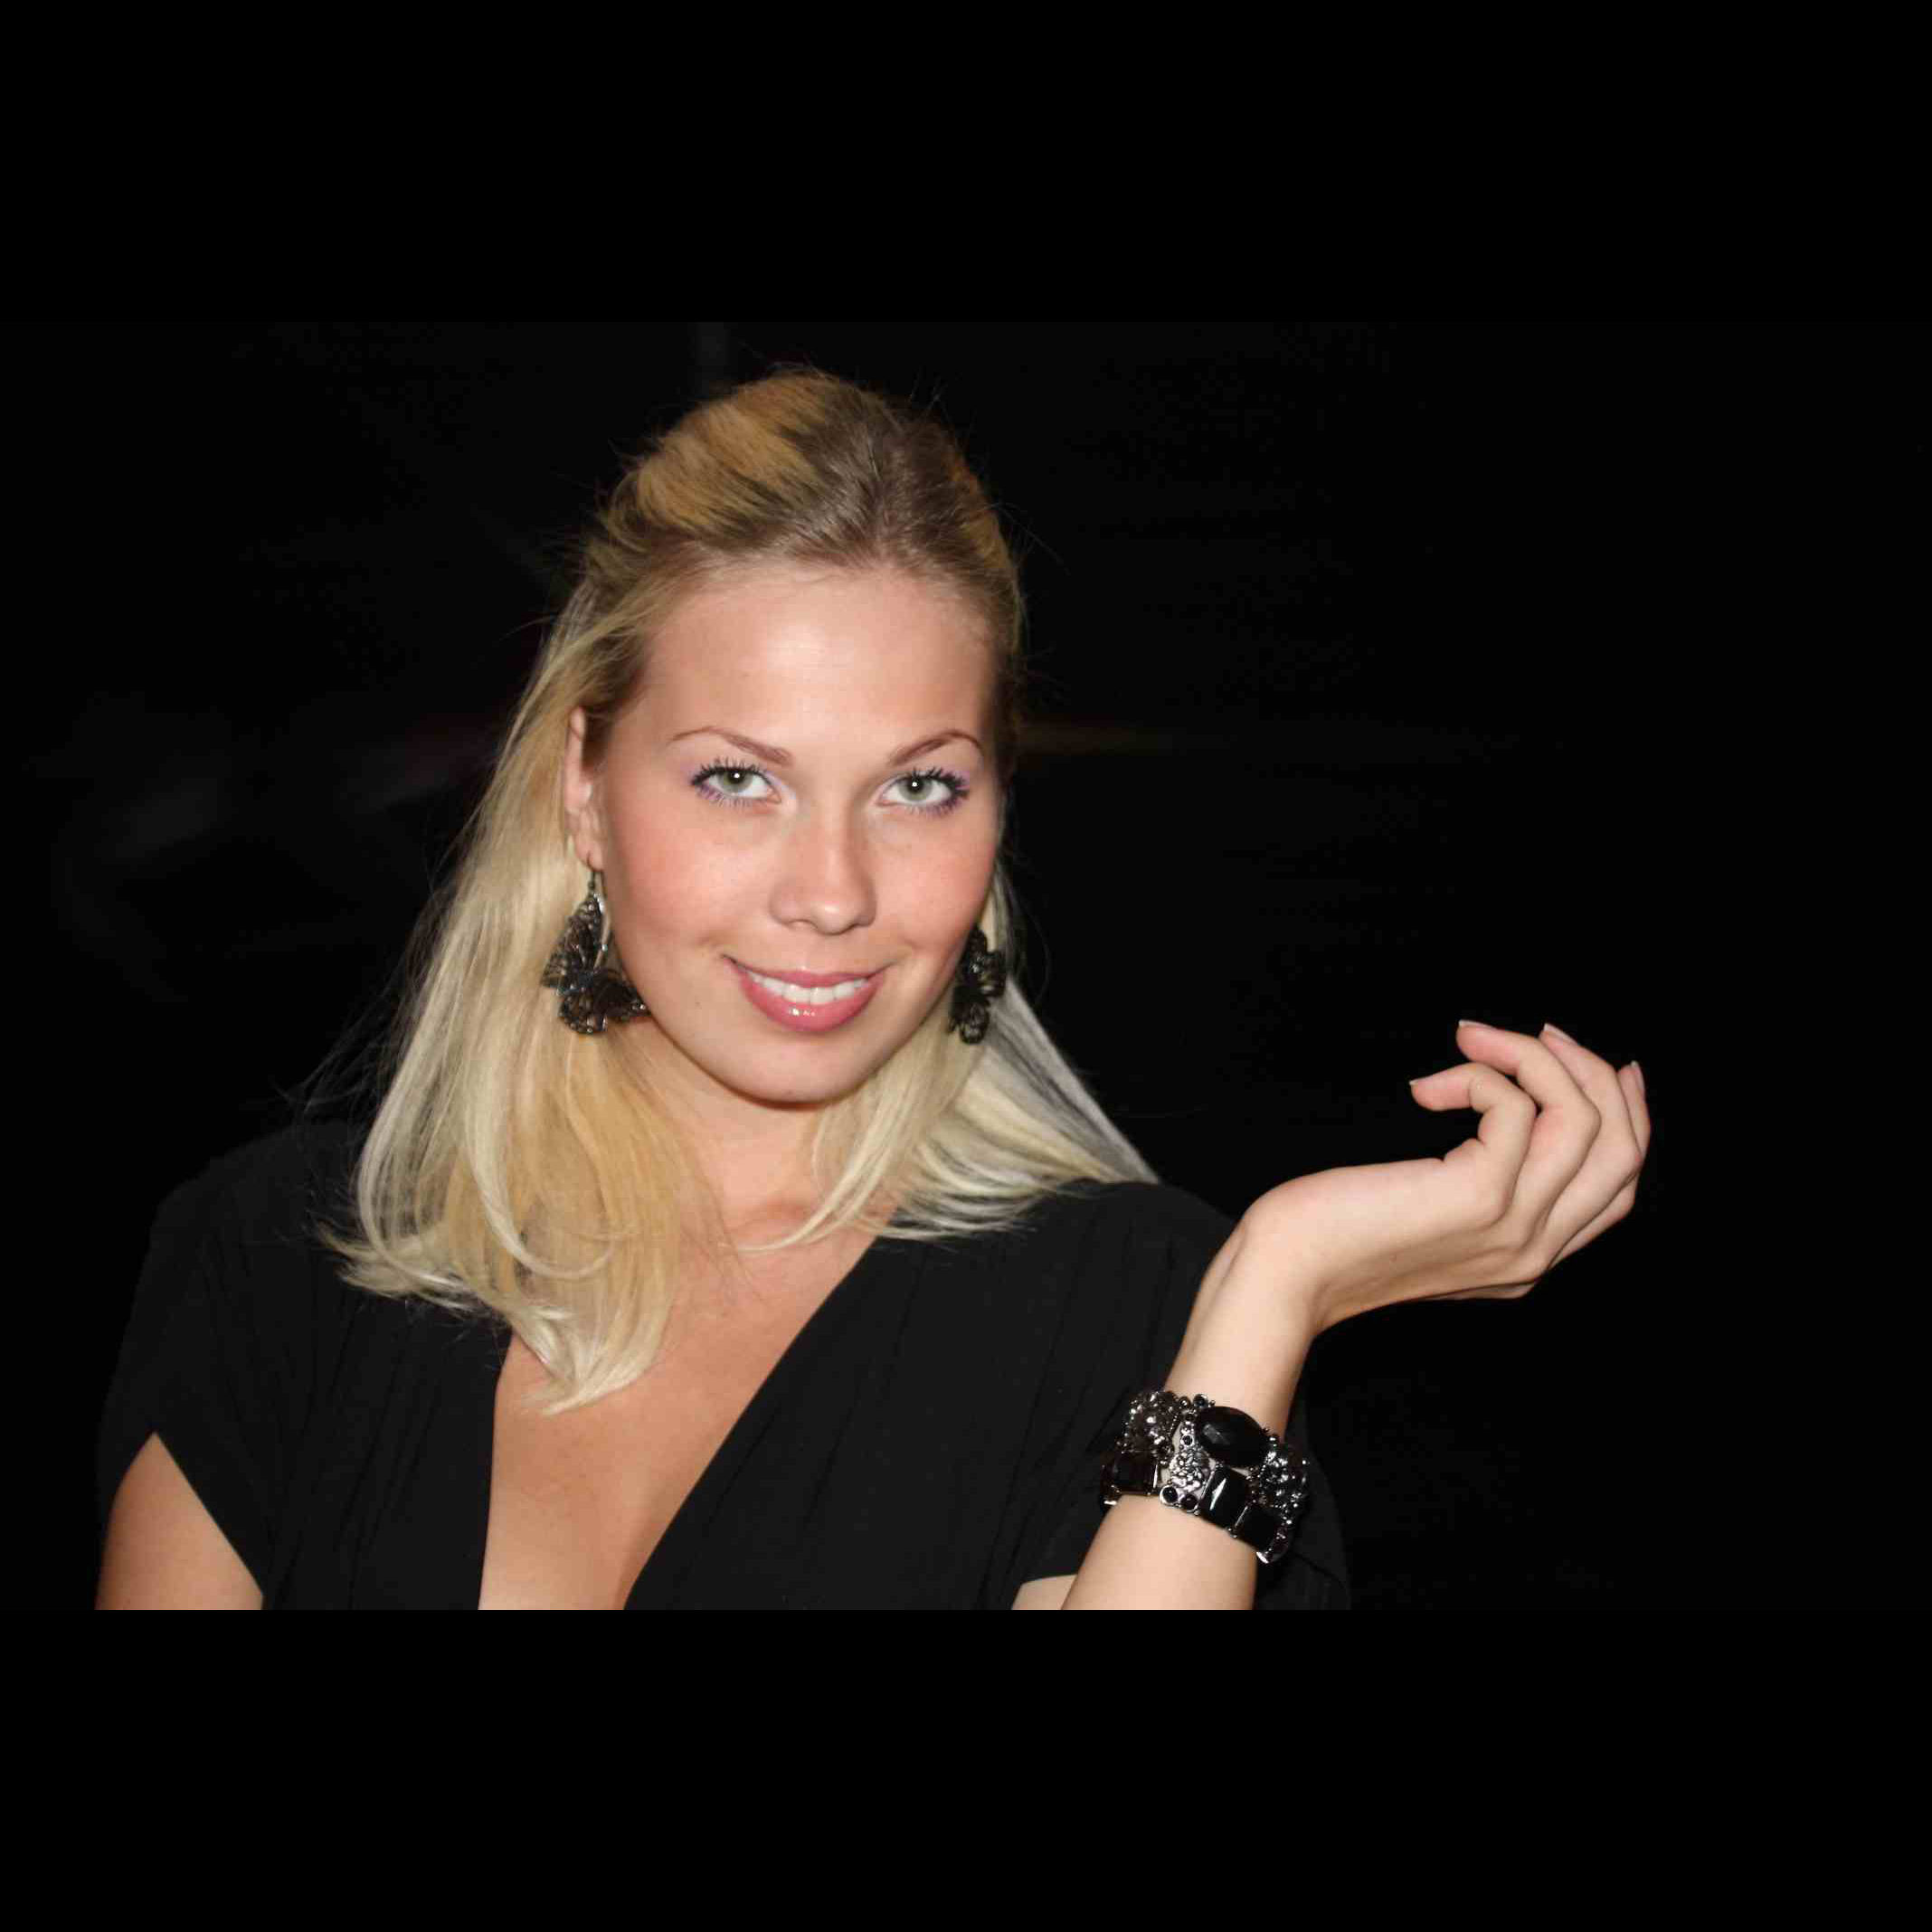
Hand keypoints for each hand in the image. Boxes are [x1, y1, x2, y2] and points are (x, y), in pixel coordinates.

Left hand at [1237, 1020, 1652, 1335]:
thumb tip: (1511, 1106)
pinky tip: (1424, 1088)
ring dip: (1535, 1059)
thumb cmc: (1336, 1230)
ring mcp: (1514, 1228)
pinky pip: (1514, 1108)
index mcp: (1530, 1255)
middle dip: (1595, 1076)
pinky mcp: (1480, 1197)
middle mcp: (1536, 1251)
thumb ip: (1482, 1183)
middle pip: (1622, 1152)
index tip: (1608, 1062)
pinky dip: (1476, 1075)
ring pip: (1583, 1122)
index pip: (1619, 1186)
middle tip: (1543, 1034)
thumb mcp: (1429, 1213)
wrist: (1286, 1272)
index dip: (1628, 1115)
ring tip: (1474, 1038)